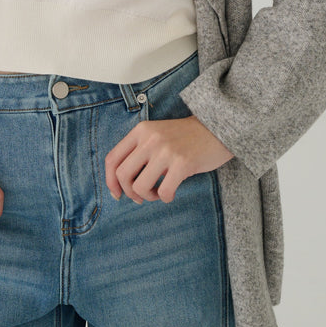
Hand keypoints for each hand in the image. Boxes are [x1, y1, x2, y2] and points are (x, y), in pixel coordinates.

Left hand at [105, 116, 232, 204]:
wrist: (215, 128)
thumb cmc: (184, 137)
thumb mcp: (156, 135)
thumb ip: (138, 151)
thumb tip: (121, 183)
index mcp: (140, 131)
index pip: (112, 159)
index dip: (110, 181)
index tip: (117, 194)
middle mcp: (149, 139)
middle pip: (122, 175)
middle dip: (129, 192)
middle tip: (140, 196)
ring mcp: (165, 151)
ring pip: (140, 186)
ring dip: (147, 196)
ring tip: (158, 192)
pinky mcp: (182, 163)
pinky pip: (164, 192)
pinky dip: (165, 198)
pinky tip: (170, 192)